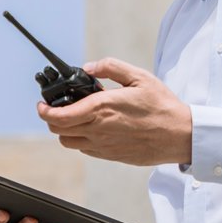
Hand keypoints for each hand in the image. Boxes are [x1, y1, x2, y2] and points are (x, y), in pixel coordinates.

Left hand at [38, 58, 192, 166]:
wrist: (179, 135)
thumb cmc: (162, 106)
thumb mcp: (139, 77)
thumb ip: (110, 68)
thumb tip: (89, 67)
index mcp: (102, 108)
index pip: (59, 116)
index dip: (44, 110)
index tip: (42, 104)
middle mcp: (98, 129)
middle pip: (58, 130)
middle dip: (51, 118)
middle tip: (56, 108)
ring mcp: (103, 145)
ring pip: (68, 142)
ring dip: (64, 130)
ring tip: (73, 118)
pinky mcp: (110, 155)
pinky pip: (84, 149)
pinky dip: (80, 139)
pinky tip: (91, 128)